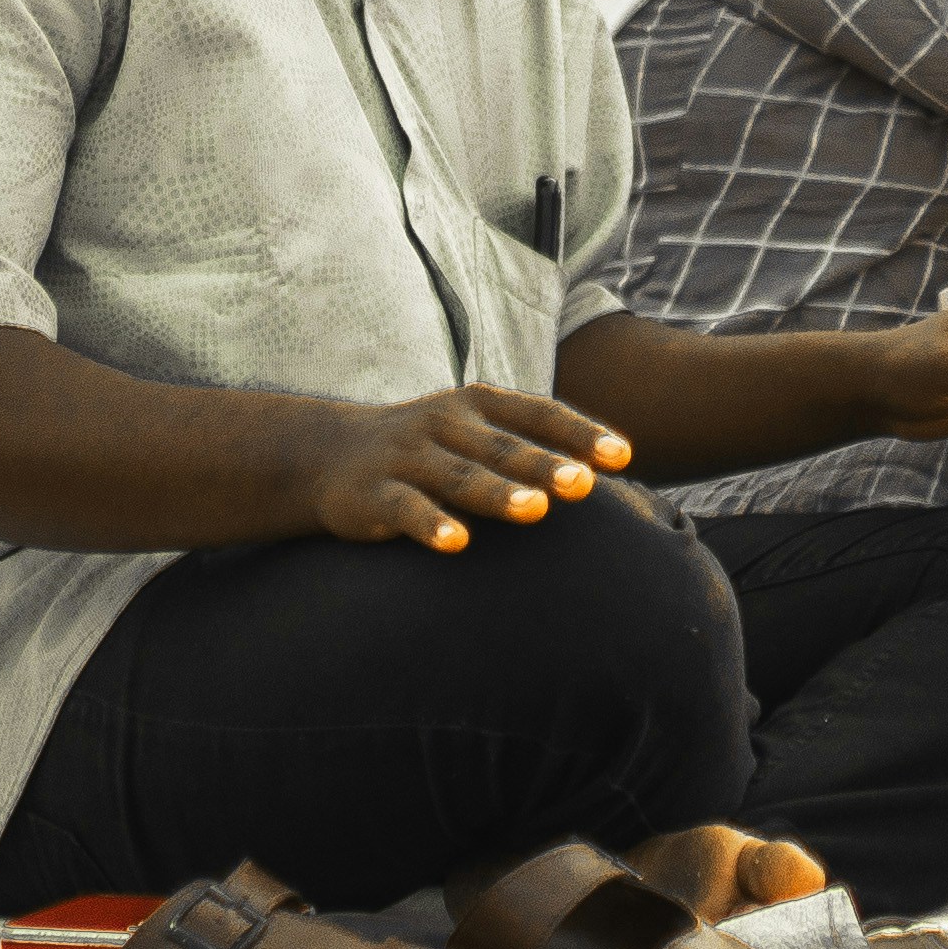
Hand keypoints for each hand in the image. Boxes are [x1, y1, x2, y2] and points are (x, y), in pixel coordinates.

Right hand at [305, 384, 634, 552]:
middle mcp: (446, 424)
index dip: (580, 433)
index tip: (622, 457)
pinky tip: (458, 544)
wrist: (325, 454)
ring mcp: (409, 457)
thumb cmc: (425, 449)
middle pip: (504, 446)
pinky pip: (408, 510)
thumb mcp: (472, 433)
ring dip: (499, 493)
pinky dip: (433, 525)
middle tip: (585, 485)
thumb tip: (600, 475)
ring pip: (460, 476)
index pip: (538, 413)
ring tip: (536, 510)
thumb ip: (525, 446)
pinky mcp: (375, 493)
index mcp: (478, 404)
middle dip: (546, 464)